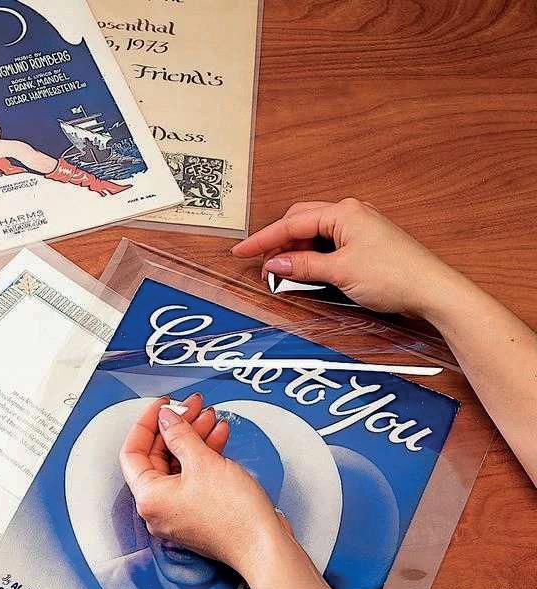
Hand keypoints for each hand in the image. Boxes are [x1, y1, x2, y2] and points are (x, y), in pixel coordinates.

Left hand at [119, 396, 289, 578]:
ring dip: (193, 438)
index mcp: (148, 497)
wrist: (265, 547)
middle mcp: (158, 508)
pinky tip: (219, 437)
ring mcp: (178, 512)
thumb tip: (165, 418)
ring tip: (210, 417)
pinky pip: (193, 478)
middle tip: (192, 407)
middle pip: (157, 457)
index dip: (147, 423)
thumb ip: (179, 434)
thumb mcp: (203, 462)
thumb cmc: (234, 515)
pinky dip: (203, 457)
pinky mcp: (197, 514)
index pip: (133, 452)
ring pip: (178, 466)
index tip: (164, 406)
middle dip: (177, 428)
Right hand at [231, 198, 463, 317]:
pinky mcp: (367, 244)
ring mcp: (360, 228)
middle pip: (301, 223)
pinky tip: (307, 273)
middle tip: (263, 266)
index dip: (263, 240)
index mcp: (343, 212)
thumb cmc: (394, 276)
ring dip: (297, 253)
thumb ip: (302, 266)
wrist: (433, 291)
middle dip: (279, 244)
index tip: (241, 251)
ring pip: (315, 236)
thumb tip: (274, 263)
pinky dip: (313, 258)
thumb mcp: (339, 272)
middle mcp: (351, 214)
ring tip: (283, 274)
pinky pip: (330, 245)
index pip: (291, 223)